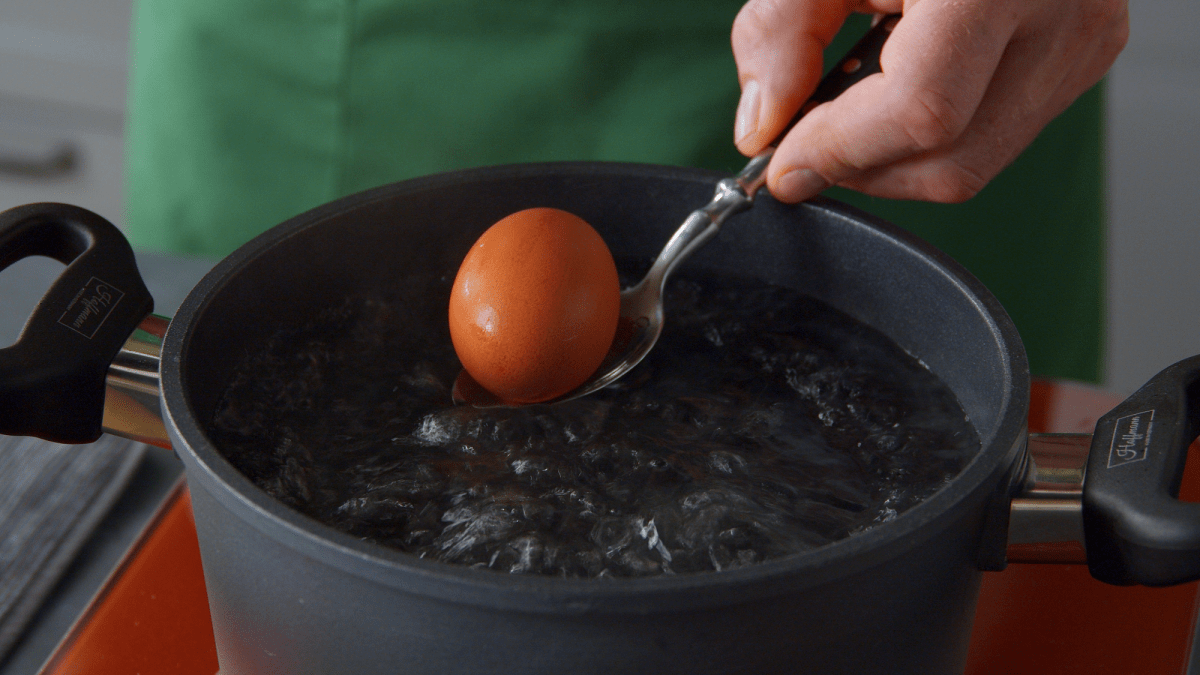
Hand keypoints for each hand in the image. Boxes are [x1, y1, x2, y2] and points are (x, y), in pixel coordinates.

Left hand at [731, 0, 1128, 202]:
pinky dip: (931, 136)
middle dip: (860, 168)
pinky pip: (996, 136)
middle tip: (805, 140)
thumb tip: (763, 128)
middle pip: (948, 160)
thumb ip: (779, 33)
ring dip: (891, 158)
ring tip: (852, 100)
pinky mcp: (1086, 54)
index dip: (839, 151)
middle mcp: (1062, 12)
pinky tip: (903, 80)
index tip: (782, 166)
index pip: (921, 110)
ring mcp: (1083, 40)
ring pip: (973, 164)